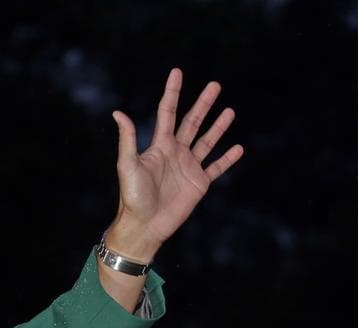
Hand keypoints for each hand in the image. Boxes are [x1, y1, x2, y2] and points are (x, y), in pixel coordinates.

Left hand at [107, 68, 243, 259]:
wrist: (144, 225)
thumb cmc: (132, 196)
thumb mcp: (127, 165)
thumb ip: (128, 139)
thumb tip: (118, 112)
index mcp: (159, 146)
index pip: (167, 113)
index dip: (172, 92)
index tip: (177, 72)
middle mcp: (175, 153)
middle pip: (192, 122)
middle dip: (203, 104)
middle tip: (215, 85)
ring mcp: (188, 167)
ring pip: (207, 141)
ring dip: (218, 126)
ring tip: (230, 110)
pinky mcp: (199, 183)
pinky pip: (216, 168)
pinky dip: (227, 159)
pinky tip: (238, 148)